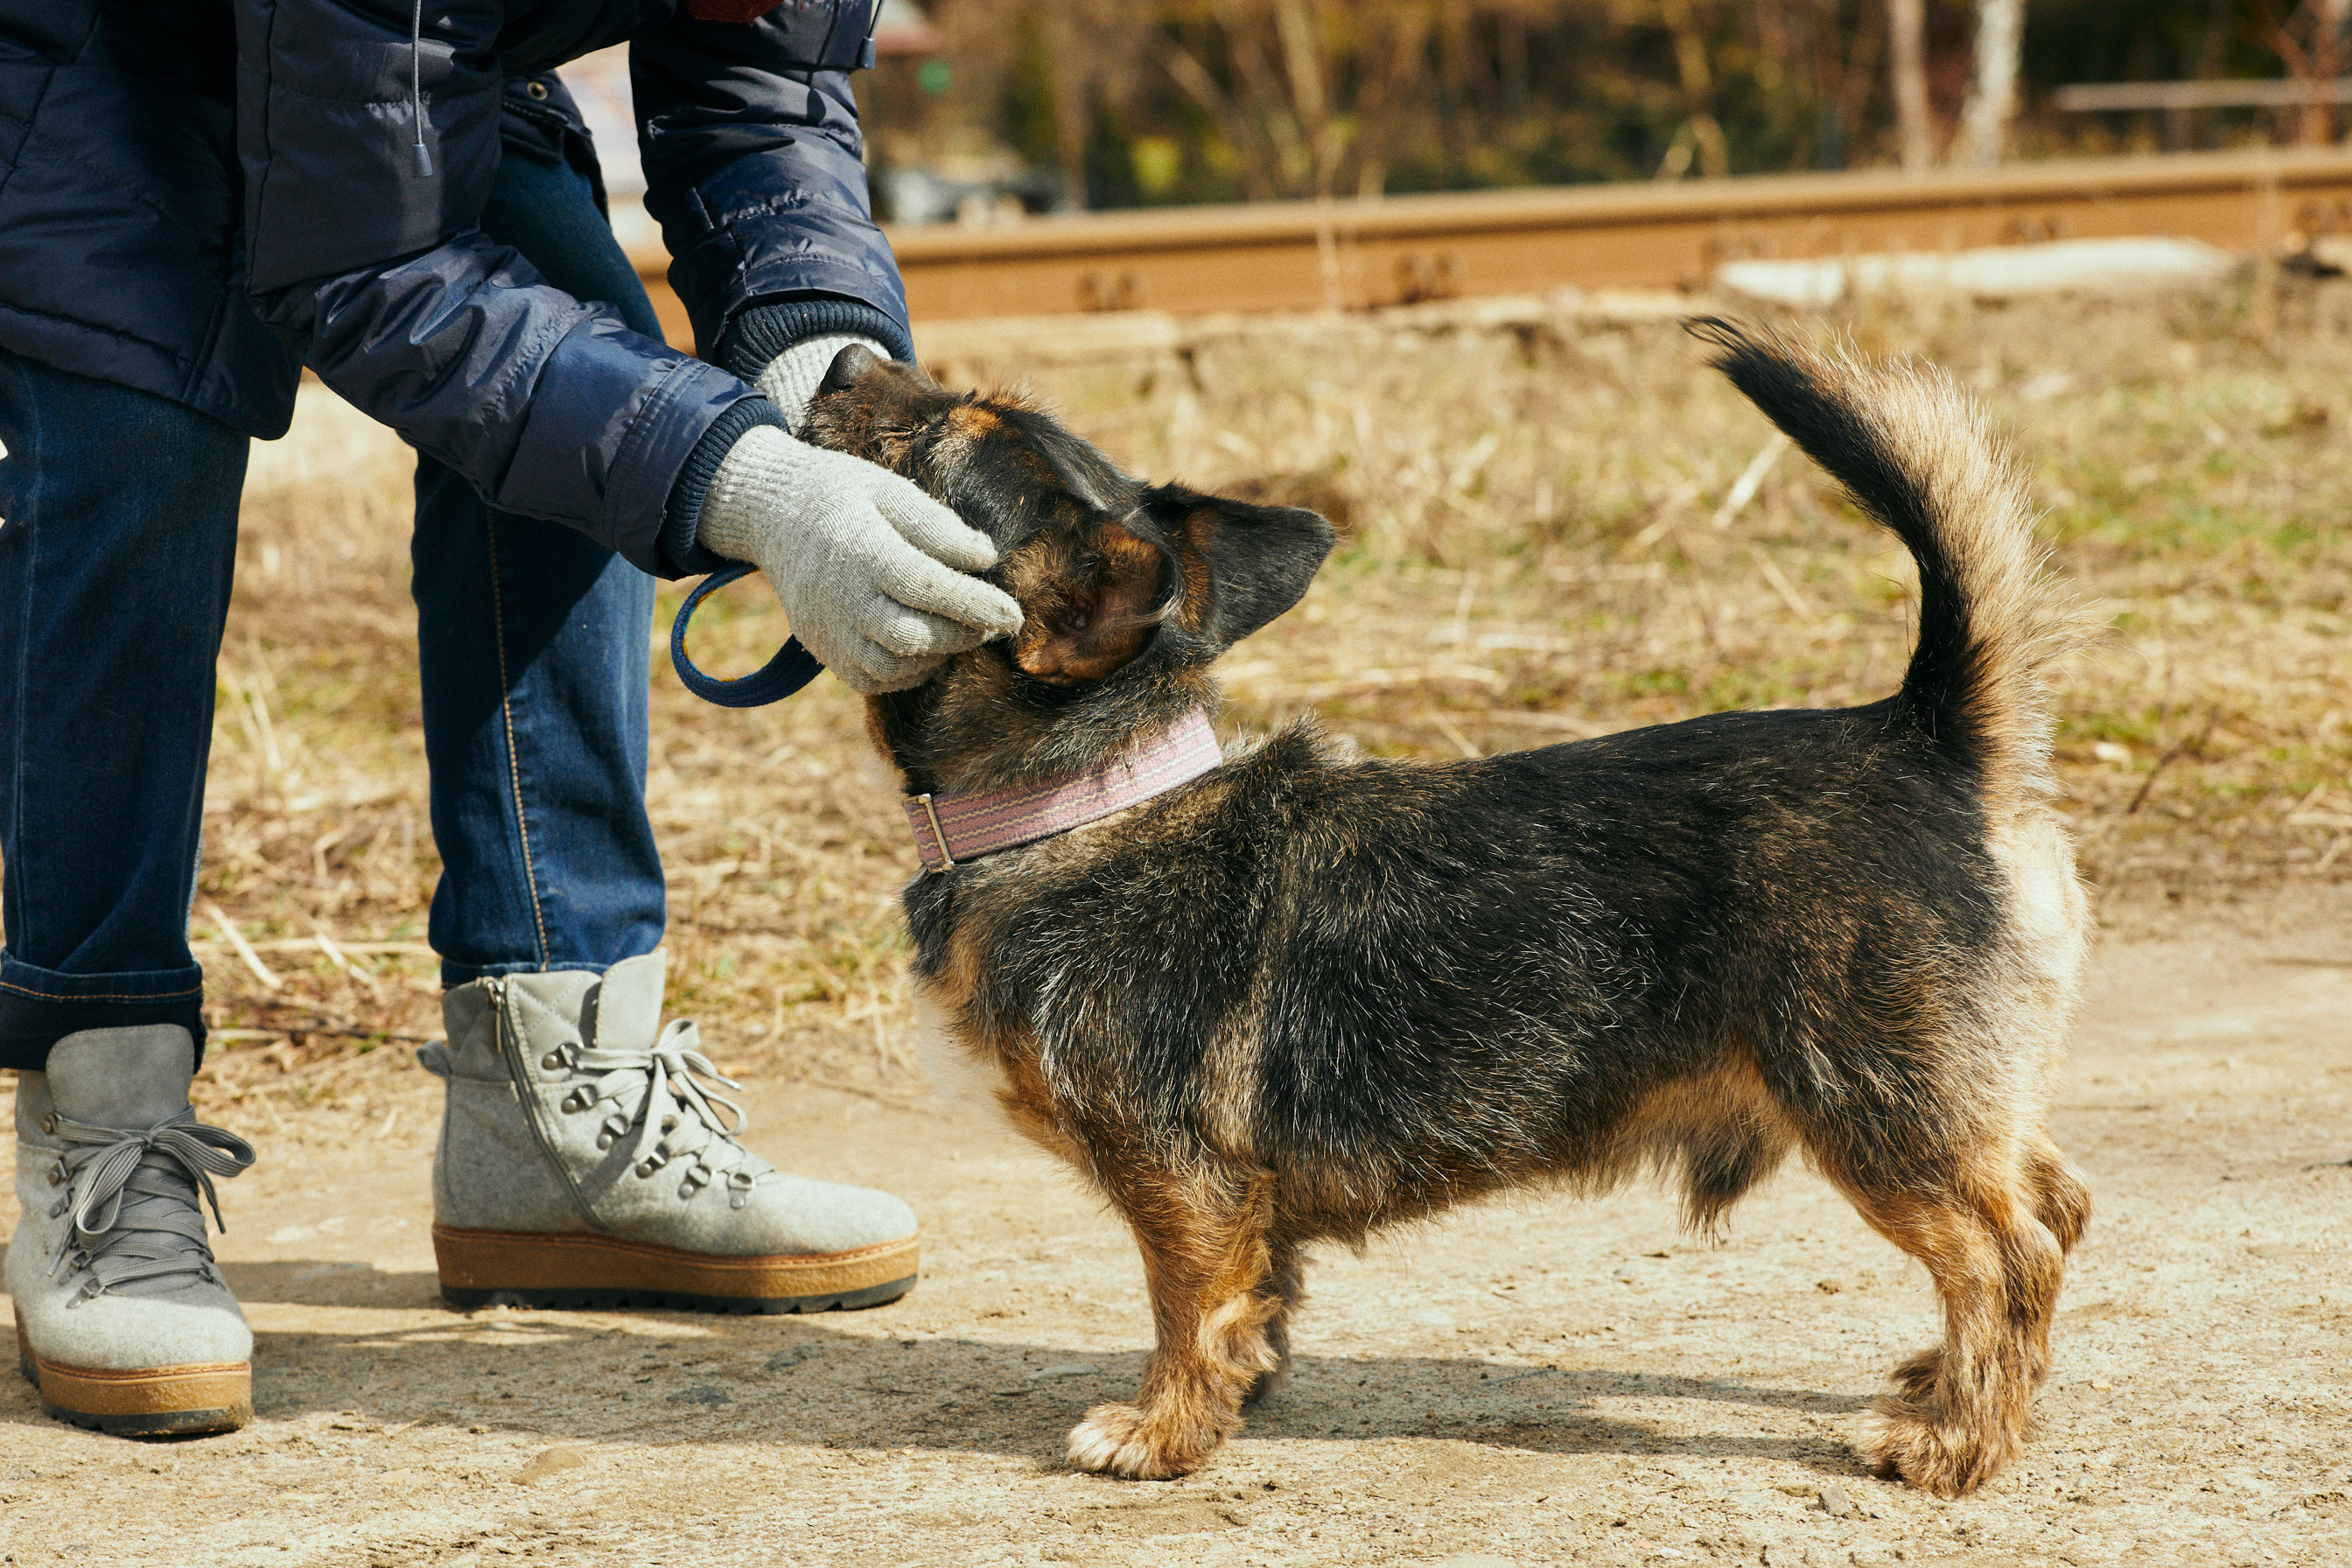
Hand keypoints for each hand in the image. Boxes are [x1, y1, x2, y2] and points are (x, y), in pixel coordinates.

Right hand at [695, 423, 1022, 693]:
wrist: (772, 514)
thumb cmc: (842, 495)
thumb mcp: (890, 490)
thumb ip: (938, 525)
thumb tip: (986, 557)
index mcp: (859, 548)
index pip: (924, 586)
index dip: (974, 605)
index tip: (1015, 614)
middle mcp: (838, 596)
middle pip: (910, 636)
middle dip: (963, 634)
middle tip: (996, 620)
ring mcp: (826, 629)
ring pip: (893, 666)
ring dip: (938, 656)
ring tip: (962, 630)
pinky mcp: (822, 650)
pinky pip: (873, 679)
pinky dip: (909, 672)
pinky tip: (929, 647)